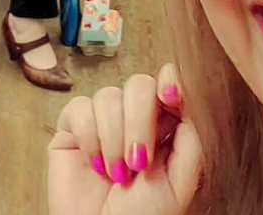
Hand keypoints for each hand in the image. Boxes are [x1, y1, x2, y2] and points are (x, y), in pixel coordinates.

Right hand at [48, 65, 202, 214]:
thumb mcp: (180, 181)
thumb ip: (190, 138)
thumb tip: (185, 96)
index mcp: (165, 126)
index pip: (169, 85)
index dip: (170, 81)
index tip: (171, 95)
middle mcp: (133, 118)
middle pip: (139, 85)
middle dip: (140, 123)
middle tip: (138, 164)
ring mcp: (102, 121)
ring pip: (109, 96)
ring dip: (114, 139)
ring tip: (116, 175)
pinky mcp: (72, 128)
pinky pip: (80, 108)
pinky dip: (89, 137)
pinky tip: (95, 165)